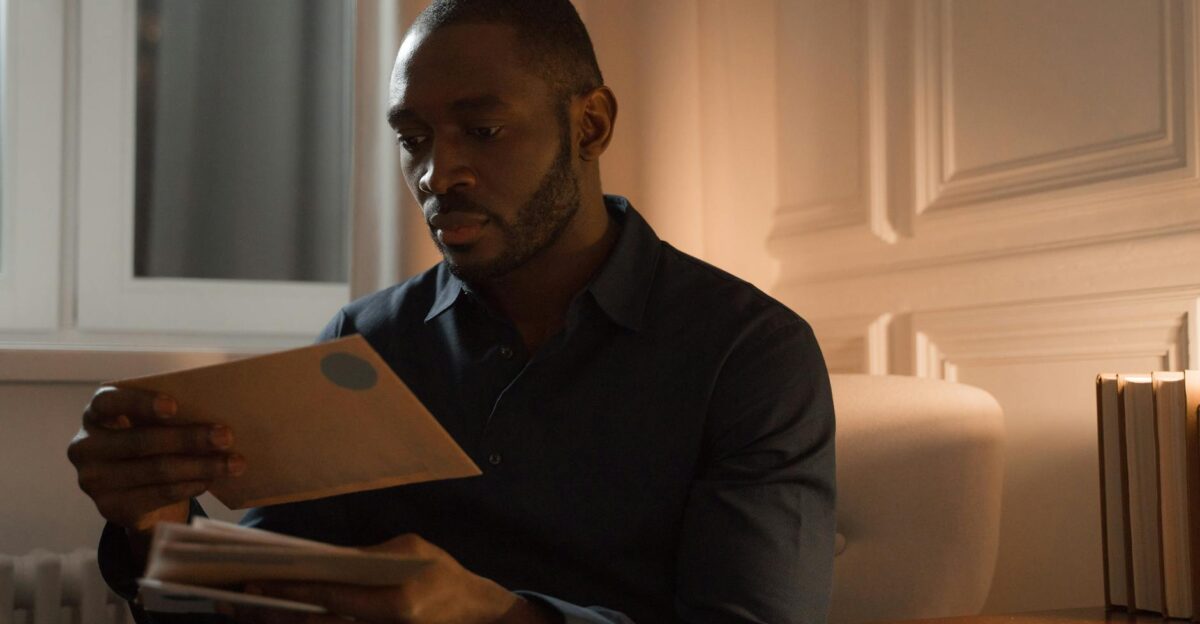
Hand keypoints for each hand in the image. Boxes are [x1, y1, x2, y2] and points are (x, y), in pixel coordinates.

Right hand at [66, 386, 244, 533]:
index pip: (108, 401)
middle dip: (189, 438)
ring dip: (201, 465)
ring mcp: (93, 481)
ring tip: (234, 463)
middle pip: (141, 440)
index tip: (174, 406)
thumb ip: (168, 416)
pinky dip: (189, 485)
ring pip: (155, 470)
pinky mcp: (109, 508)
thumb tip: (216, 414)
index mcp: (95, 414)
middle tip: (227, 436)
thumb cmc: (150, 444)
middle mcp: (85, 446)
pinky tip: (210, 480)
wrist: (136, 495)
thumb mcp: (150, 425)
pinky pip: (158, 494)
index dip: (139, 403)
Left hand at [226, 534, 558, 623]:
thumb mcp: (410, 549)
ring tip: (243, 608)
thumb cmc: (442, 573)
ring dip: (276, 623)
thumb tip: (322, 558)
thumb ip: (366, 556)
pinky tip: (275, 617)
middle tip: (232, 598)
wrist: (472, 611)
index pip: (327, 597)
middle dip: (268, 612)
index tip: (253, 582)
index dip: (287, 590)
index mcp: (390, 604)